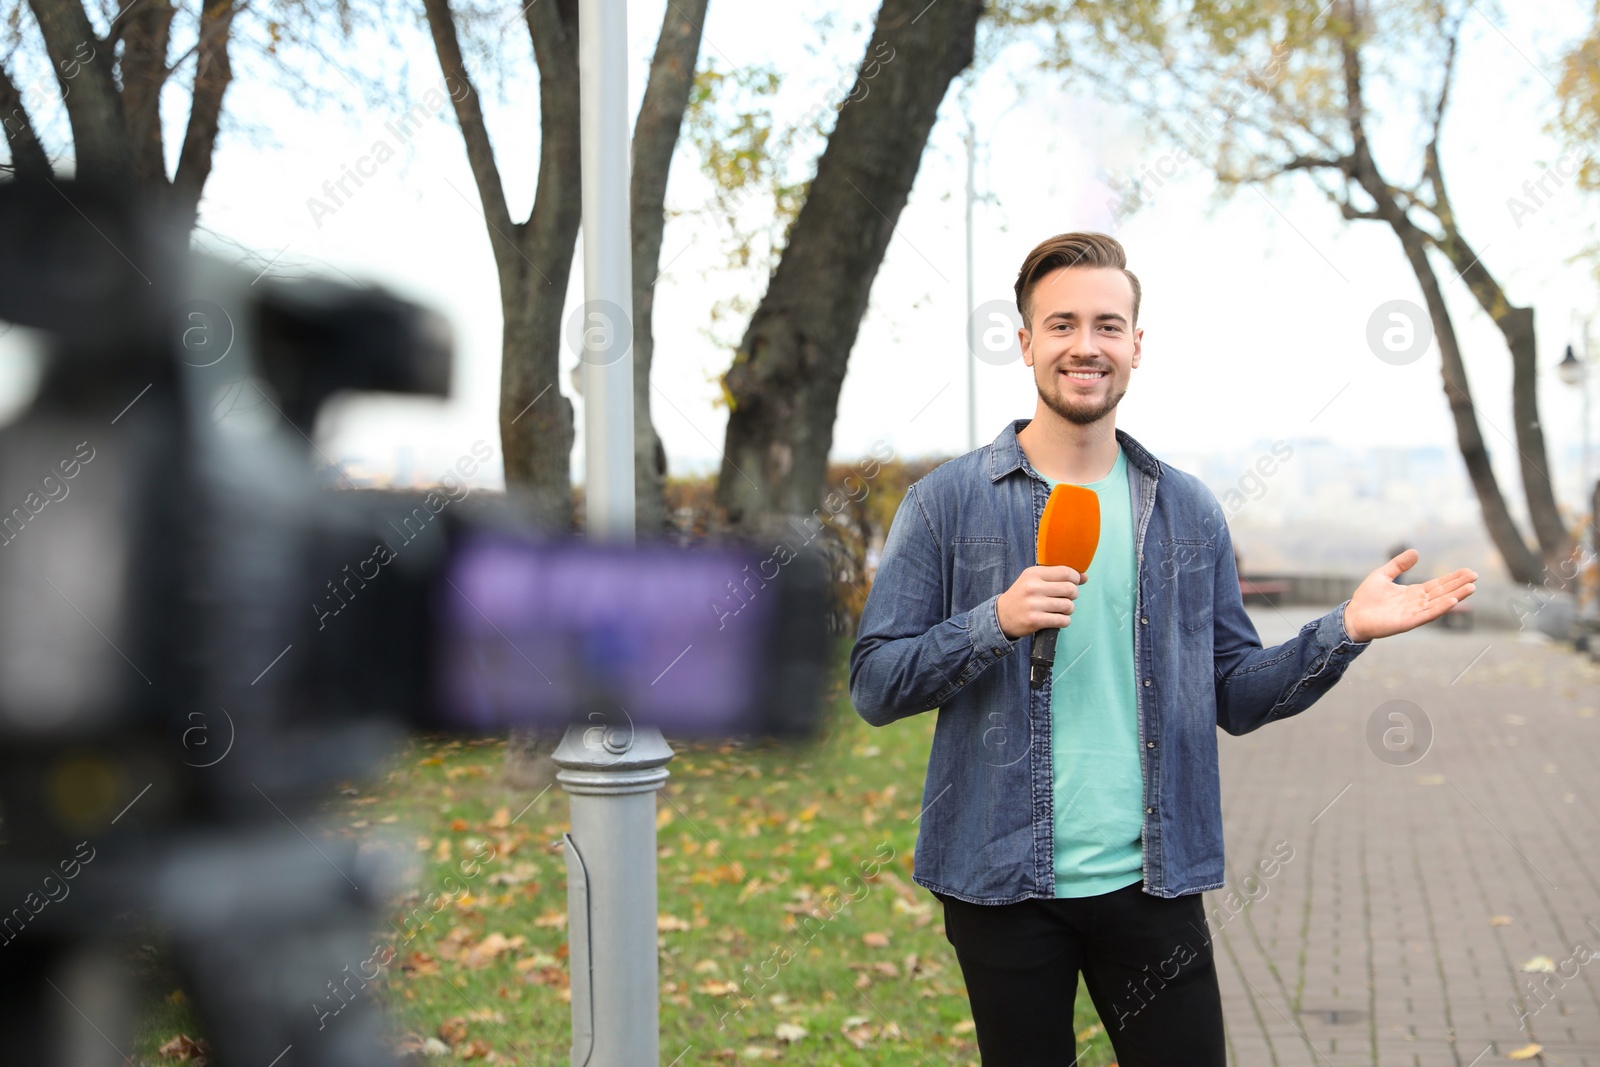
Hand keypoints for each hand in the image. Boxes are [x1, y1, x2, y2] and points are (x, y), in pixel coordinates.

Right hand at [997, 565, 1083, 639]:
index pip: (1066, 572)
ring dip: (1068, 609)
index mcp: (1033, 573)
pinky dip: (1064, 621)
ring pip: (1068, 606)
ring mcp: (1033, 604)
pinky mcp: (1035, 620)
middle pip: (1070, 589)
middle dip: (1073, 595)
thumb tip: (1084, 577)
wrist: (1001, 616)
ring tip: (1060, 610)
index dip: (1076, 578)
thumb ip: (1058, 576)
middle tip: (1066, 598)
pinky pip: (1063, 620)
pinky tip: (1056, 619)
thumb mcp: (1034, 579)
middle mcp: (1033, 587)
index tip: (1075, 582)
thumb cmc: (1022, 596)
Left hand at [1342, 549, 1476, 642]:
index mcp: (1413, 593)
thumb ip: (1398, 564)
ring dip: (1456, 595)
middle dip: (1459, 584)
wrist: (1353, 615)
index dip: (1453, 578)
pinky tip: (1452, 600)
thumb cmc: (1366, 598)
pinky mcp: (1408, 622)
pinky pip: (1428, 614)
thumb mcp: (1383, 575)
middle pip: (1443, 592)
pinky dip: (1441, 608)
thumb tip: (1416, 552)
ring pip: (1439, 603)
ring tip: (1471, 587)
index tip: (1468, 571)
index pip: (1438, 584)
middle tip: (1475, 576)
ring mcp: (1414, 613)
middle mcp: (1417, 603)